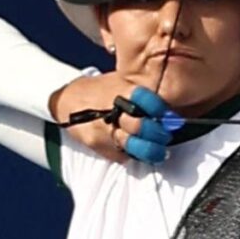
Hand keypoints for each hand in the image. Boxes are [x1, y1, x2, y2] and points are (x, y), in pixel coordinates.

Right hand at [49, 74, 171, 163]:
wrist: (68, 100)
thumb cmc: (102, 91)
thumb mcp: (121, 83)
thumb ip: (143, 96)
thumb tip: (170, 113)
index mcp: (122, 90)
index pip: (147, 101)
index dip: (161, 111)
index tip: (171, 118)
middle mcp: (112, 110)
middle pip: (140, 127)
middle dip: (158, 134)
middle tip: (165, 136)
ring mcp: (103, 129)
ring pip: (132, 145)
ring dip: (151, 151)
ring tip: (160, 152)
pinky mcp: (96, 144)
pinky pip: (121, 155)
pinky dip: (132, 154)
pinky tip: (139, 151)